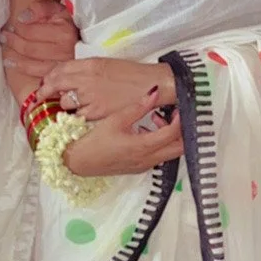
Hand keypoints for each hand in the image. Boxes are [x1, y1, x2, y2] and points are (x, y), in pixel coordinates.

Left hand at [1, 0, 78, 81]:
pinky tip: (14, 65)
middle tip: (4, 37)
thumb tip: (22, 17)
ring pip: (32, 65)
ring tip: (6, 54)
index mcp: (64, 33)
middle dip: (13, 42)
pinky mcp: (61, 78)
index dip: (18, 28)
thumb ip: (40, 8)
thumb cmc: (68, 23)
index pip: (32, 32)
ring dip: (16, 59)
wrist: (85, 40)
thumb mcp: (58, 9)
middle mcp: (64, 52)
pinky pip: (38, 75)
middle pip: (30, 49)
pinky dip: (23, 70)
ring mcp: (62, 67)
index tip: (13, 25)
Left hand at [38, 56, 176, 120]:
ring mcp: (89, 96)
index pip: (60, 68)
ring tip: (67, 106)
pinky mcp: (96, 111)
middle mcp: (86, 79)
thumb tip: (70, 76)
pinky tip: (79, 115)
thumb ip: (86, 68)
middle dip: (45, 91)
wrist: (150, 85)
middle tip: (41, 96)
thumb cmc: (132, 75)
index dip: (50, 76)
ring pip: (64, 102)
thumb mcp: (106, 63)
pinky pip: (77, 115)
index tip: (46, 81)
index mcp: (89, 64)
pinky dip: (76, 115)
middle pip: (55, 84)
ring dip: (63, 104)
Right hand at [65, 88, 182, 177]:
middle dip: (182, 130)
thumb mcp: (116, 119)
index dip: (180, 118)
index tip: (178, 107)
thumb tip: (154, 93)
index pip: (174, 133)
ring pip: (170, 152)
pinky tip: (145, 130)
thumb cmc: (94, 142)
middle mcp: (148, 159)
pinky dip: (160, 143)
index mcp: (144, 146)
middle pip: (180, 148)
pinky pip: (159, 156)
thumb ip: (138, 106)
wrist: (78, 161)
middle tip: (174, 114)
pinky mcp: (139, 167)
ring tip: (156, 119)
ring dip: (170, 137)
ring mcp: (144, 165)